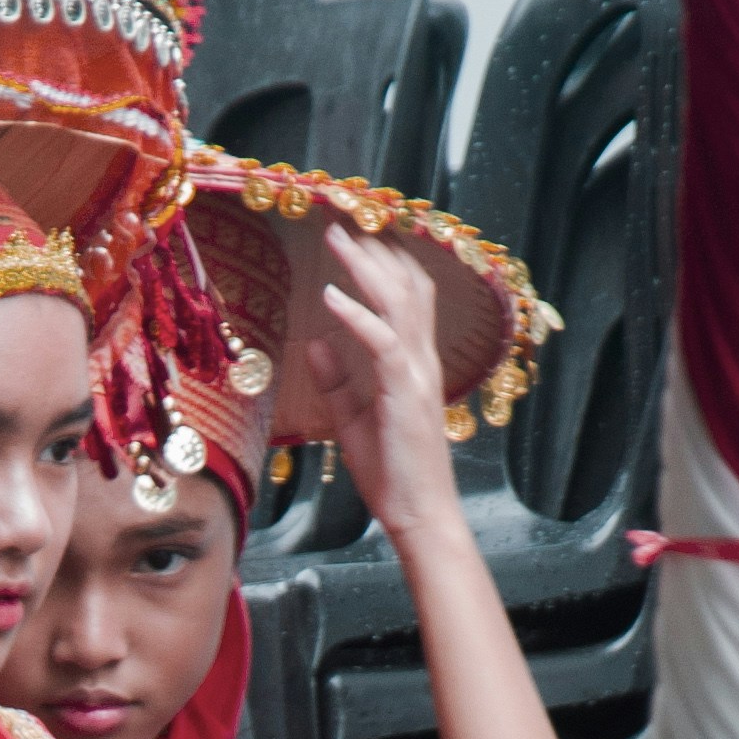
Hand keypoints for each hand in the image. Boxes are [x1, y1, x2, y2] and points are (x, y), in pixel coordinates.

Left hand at [304, 223, 469, 549]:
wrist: (419, 515)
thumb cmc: (391, 474)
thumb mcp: (353, 420)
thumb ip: (337, 381)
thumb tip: (315, 341)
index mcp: (415, 364)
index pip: (410, 298)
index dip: (388, 263)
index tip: (358, 237)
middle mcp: (423, 361)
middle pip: (407, 288)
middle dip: (376, 251)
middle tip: (343, 223)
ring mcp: (418, 375)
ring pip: (399, 303)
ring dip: (366, 268)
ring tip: (338, 239)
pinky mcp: (406, 393)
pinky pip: (383, 342)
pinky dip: (358, 315)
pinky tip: (333, 296)